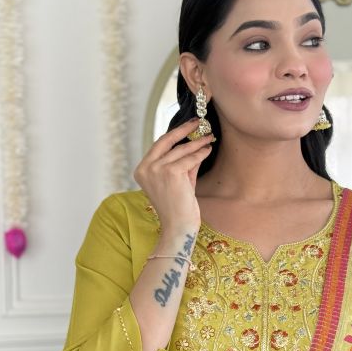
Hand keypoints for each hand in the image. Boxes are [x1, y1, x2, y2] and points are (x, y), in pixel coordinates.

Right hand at [133, 118, 213, 233]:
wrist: (179, 227)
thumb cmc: (178, 207)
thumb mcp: (179, 180)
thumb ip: (183, 163)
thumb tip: (194, 144)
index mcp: (142, 170)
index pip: (158, 146)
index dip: (174, 134)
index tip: (187, 126)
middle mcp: (146, 168)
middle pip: (166, 141)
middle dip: (184, 129)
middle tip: (198, 123)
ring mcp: (156, 170)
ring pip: (180, 150)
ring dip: (197, 142)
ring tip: (209, 137)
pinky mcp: (170, 173)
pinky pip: (189, 158)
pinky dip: (200, 153)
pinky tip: (208, 149)